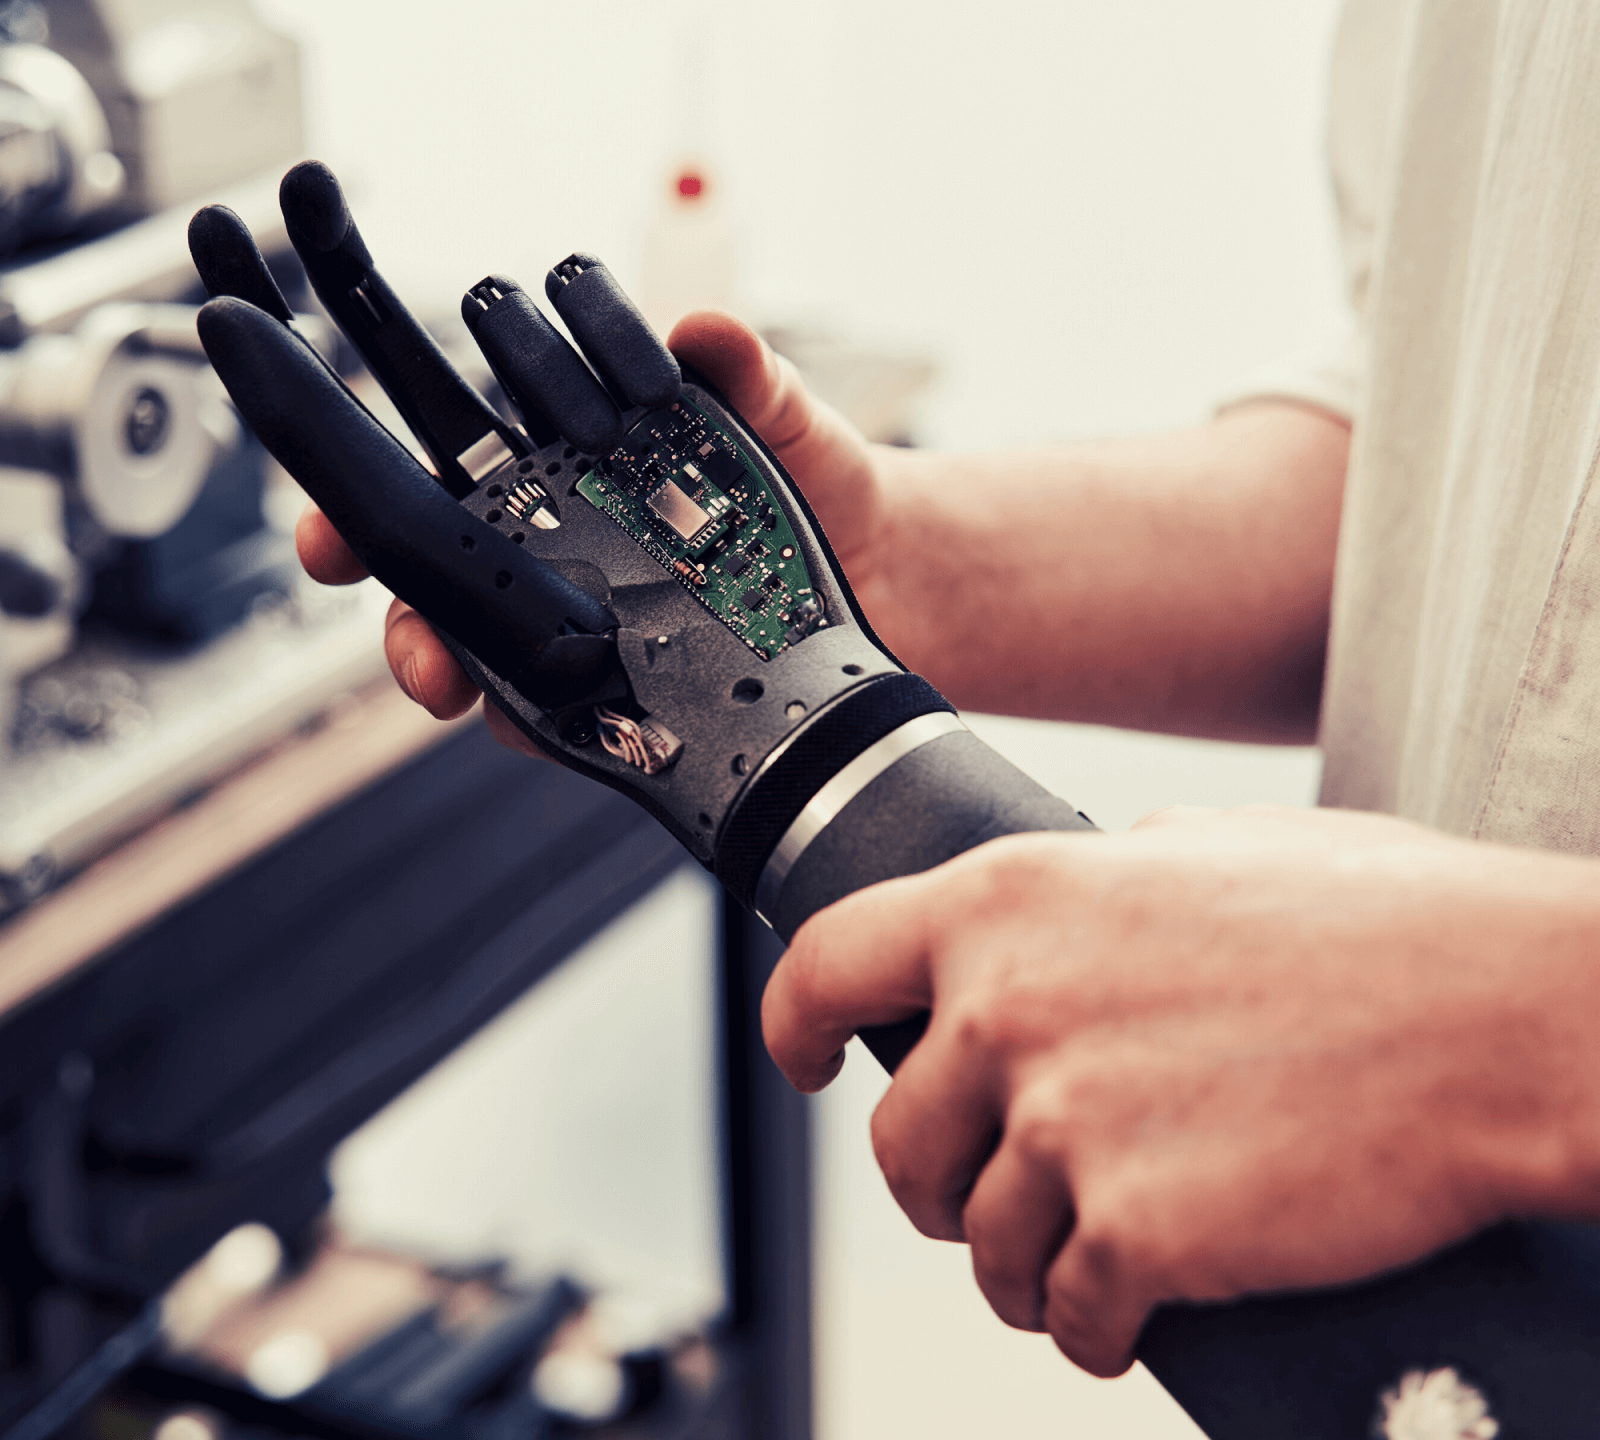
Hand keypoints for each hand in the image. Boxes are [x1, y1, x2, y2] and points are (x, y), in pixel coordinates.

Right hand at [297, 309, 887, 749]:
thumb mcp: (788, 417)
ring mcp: (594, 620)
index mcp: (571, 459)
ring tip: (458, 684)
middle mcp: (564, 542)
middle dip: (394, 601)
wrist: (898, 572)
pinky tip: (543, 722)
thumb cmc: (825, 477)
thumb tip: (702, 328)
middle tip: (393, 619)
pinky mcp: (633, 687)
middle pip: (442, 572)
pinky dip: (540, 720)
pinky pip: (563, 713)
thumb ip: (747, 376)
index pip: (446, 465)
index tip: (332, 508)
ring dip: (452, 668)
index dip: (368, 486)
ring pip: (485, 650)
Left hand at [761, 804, 1599, 1376]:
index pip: (828, 959)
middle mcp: (1009, 1007)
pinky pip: (1071, 1315)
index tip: (805, 1061)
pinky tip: (1131, 1308)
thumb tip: (1064, 899)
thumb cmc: (1380, 921)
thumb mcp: (1207, 843)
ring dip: (1021, 1263)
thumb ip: (1103, 870)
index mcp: (1010, 898)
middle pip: (902, 1139)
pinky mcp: (1135, 1231)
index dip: (794, 1020)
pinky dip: (1093, 1326)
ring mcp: (1064, 1123)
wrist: (1501, 1013)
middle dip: (938, 1181)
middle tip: (988, 1193)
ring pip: (980, 1243)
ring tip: (1079, 1254)